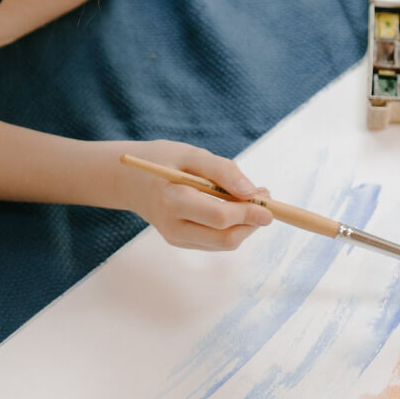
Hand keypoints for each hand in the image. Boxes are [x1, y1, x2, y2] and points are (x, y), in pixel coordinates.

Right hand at [120, 140, 273, 250]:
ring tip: (253, 198)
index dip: (248, 213)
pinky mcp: (181, 242)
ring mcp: (176, 238)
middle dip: (251, 223)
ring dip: (245, 225)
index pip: (219, 217)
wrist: (130, 179)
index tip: (269, 203)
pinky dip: (232, 227)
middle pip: (225, 238)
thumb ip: (222, 171)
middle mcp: (172, 226)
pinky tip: (235, 207)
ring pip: (223, 243)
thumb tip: (252, 192)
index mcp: (172, 201)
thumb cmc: (163, 161)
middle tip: (266, 199)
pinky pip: (216, 241)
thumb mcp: (192, 155)